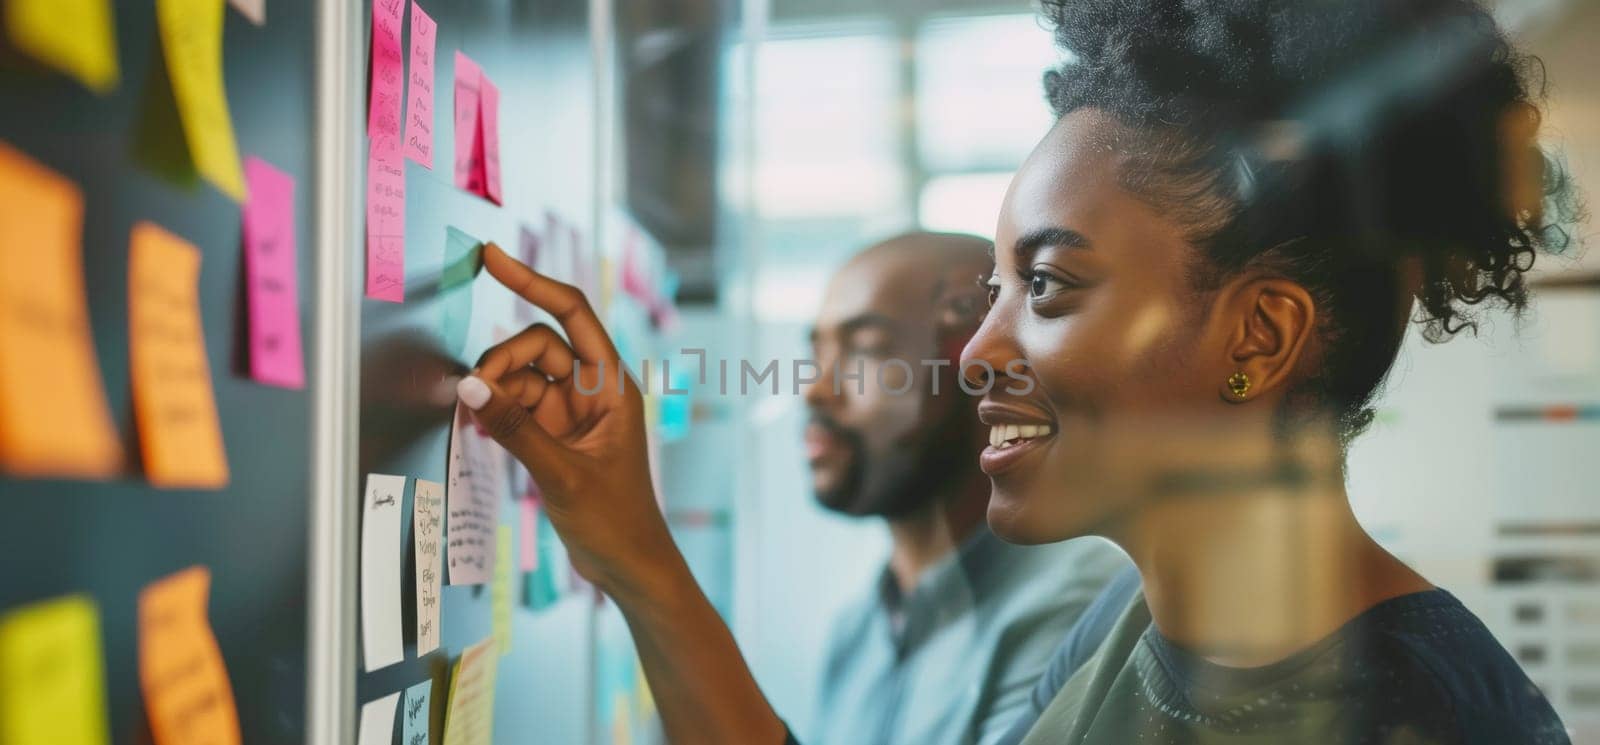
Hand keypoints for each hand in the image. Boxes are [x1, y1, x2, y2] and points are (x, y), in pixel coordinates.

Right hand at [455, 243, 675, 595]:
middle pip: (536, 347)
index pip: (571, 313)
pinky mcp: (555, 435)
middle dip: (501, 364)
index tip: (493, 258)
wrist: (629, 567)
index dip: (532, 281)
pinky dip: (498, 414)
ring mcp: (572, 413)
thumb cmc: (616, 522)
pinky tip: (483, 433)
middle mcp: (593, 391)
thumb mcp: (562, 474)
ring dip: (496, 394)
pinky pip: (517, 407)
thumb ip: (515, 428)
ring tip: (480, 427)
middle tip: (477, 399)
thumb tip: (471, 386)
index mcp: (612, 386)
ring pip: (521, 378)